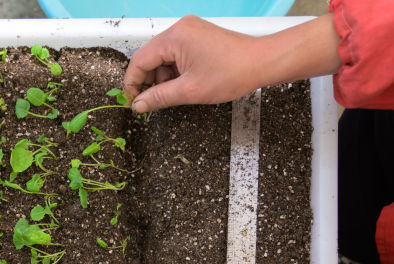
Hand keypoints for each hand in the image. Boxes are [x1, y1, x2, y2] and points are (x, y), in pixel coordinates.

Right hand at [123, 14, 341, 113]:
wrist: (262, 62)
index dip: (132, 83)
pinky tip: (181, 85)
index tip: (130, 100)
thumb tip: (139, 104)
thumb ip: (159, 98)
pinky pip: (175, 54)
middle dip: (147, 81)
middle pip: (149, 57)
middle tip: (148, 102)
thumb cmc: (235, 71)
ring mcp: (189, 31)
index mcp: (175, 37)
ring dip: (161, 78)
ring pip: (162, 57)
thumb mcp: (190, 91)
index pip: (140, 60)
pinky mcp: (197, 36)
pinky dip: (173, 71)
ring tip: (171, 95)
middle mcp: (180, 29)